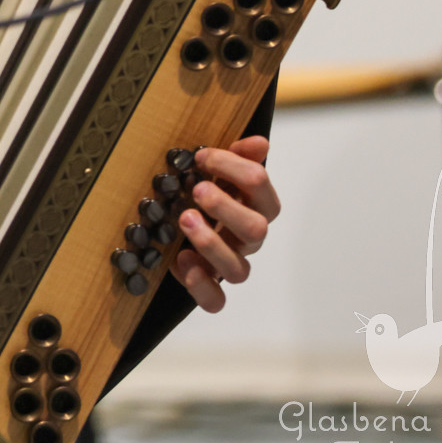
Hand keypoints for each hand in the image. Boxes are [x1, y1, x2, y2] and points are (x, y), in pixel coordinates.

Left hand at [174, 135, 279, 312]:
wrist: (181, 227)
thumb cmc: (205, 195)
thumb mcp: (217, 172)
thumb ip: (237, 156)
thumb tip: (260, 142)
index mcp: (255, 205)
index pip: (259, 185)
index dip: (233, 167)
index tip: (202, 157)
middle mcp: (249, 238)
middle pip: (257, 229)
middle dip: (226, 207)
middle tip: (197, 191)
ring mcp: (233, 263)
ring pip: (238, 269)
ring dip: (211, 244)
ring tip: (184, 220)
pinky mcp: (212, 285)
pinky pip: (217, 300)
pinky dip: (201, 285)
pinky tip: (181, 262)